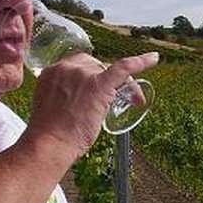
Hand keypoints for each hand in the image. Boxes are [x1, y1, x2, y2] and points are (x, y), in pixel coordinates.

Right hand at [24, 51, 159, 160]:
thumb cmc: (49, 134)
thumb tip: (80, 104)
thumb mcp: (53, 106)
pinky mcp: (98, 85)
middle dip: (114, 82)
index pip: (83, 65)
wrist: (48, 143)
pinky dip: (141, 62)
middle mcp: (66, 68)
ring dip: (126, 85)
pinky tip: (154, 59)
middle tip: (125, 99)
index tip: (107, 89)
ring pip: (113, 71)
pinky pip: (123, 68)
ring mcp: (82, 75)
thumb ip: (65, 97)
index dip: (98, 75)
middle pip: (100, 66)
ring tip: (134, 101)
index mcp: (53, 71)